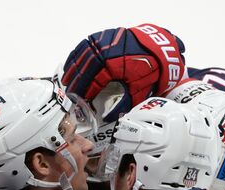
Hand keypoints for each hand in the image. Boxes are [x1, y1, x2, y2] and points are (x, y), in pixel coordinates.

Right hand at [61, 23, 185, 122]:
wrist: (158, 47)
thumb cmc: (150, 68)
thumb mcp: (140, 89)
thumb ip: (125, 104)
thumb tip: (110, 119)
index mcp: (113, 66)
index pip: (93, 83)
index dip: (86, 94)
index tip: (81, 102)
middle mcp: (105, 52)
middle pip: (83, 70)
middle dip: (75, 83)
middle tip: (70, 94)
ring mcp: (103, 42)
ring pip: (81, 56)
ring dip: (72, 69)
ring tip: (66, 81)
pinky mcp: (103, 36)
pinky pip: (84, 45)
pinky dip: (76, 55)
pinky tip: (72, 63)